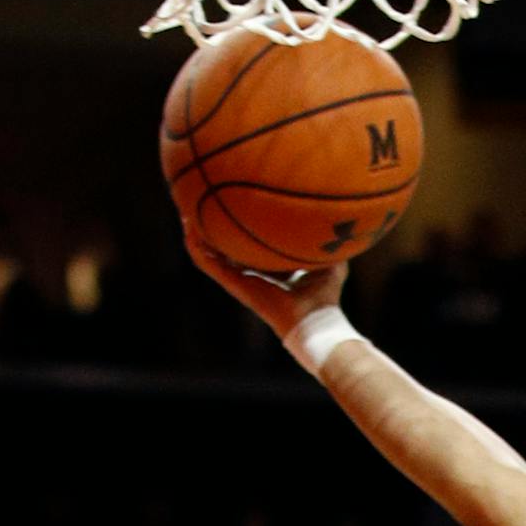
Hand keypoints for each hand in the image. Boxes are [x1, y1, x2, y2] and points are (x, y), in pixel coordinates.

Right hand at [181, 217, 346, 338]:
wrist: (315, 321)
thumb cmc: (325, 297)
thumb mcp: (329, 263)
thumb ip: (328, 244)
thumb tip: (340, 221)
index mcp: (268, 270)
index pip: (248, 247)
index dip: (239, 230)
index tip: (231, 206)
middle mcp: (250, 274)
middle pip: (224, 249)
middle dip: (212, 228)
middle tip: (199, 204)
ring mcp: (239, 280)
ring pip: (209, 255)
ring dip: (196, 235)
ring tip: (185, 212)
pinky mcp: (234, 285)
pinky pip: (208, 264)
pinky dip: (196, 248)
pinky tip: (189, 229)